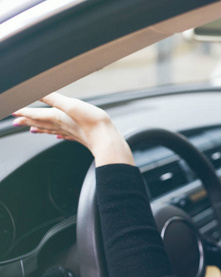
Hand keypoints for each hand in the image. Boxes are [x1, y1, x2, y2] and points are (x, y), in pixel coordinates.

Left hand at [12, 93, 134, 166]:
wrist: (107, 140)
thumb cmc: (92, 123)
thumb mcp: (73, 105)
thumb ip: (54, 98)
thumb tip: (38, 91)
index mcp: (57, 117)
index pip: (35, 114)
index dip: (22, 111)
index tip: (11, 111)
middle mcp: (61, 126)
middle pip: (40, 123)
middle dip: (27, 121)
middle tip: (15, 122)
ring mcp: (70, 132)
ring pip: (50, 130)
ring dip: (40, 129)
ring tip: (31, 130)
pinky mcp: (79, 137)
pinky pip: (64, 135)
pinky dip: (58, 135)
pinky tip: (58, 136)